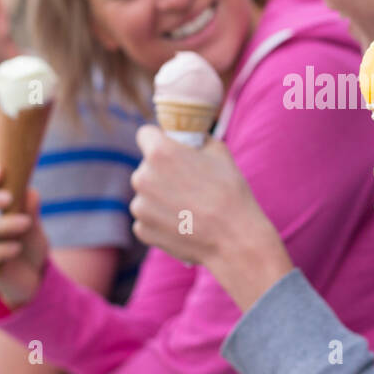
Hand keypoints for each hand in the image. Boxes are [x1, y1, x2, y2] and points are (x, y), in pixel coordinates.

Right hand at [0, 164, 47, 306]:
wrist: (34, 274)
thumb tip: (30, 192)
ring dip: (3, 225)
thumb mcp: (32, 221)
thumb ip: (29, 207)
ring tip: (26, 223)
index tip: (0, 171)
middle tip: (9, 198)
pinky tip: (17, 247)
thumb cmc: (27, 241)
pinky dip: (2, 249)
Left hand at [131, 126, 292, 308]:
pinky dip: (161, 220)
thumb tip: (189, 139)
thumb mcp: (219, 152)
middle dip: (162, 172)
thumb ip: (197, 140)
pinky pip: (148, 218)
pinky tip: (184, 224)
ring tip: (189, 207)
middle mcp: (142, 177)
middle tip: (188, 184)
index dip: (159, 139)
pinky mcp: (142, 229)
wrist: (234, 239)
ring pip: (146, 194)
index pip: (145, 134)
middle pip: (146, 167)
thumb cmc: (230, 192)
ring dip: (160, 197)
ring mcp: (139, 206)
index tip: (170, 148)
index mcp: (159, 152)